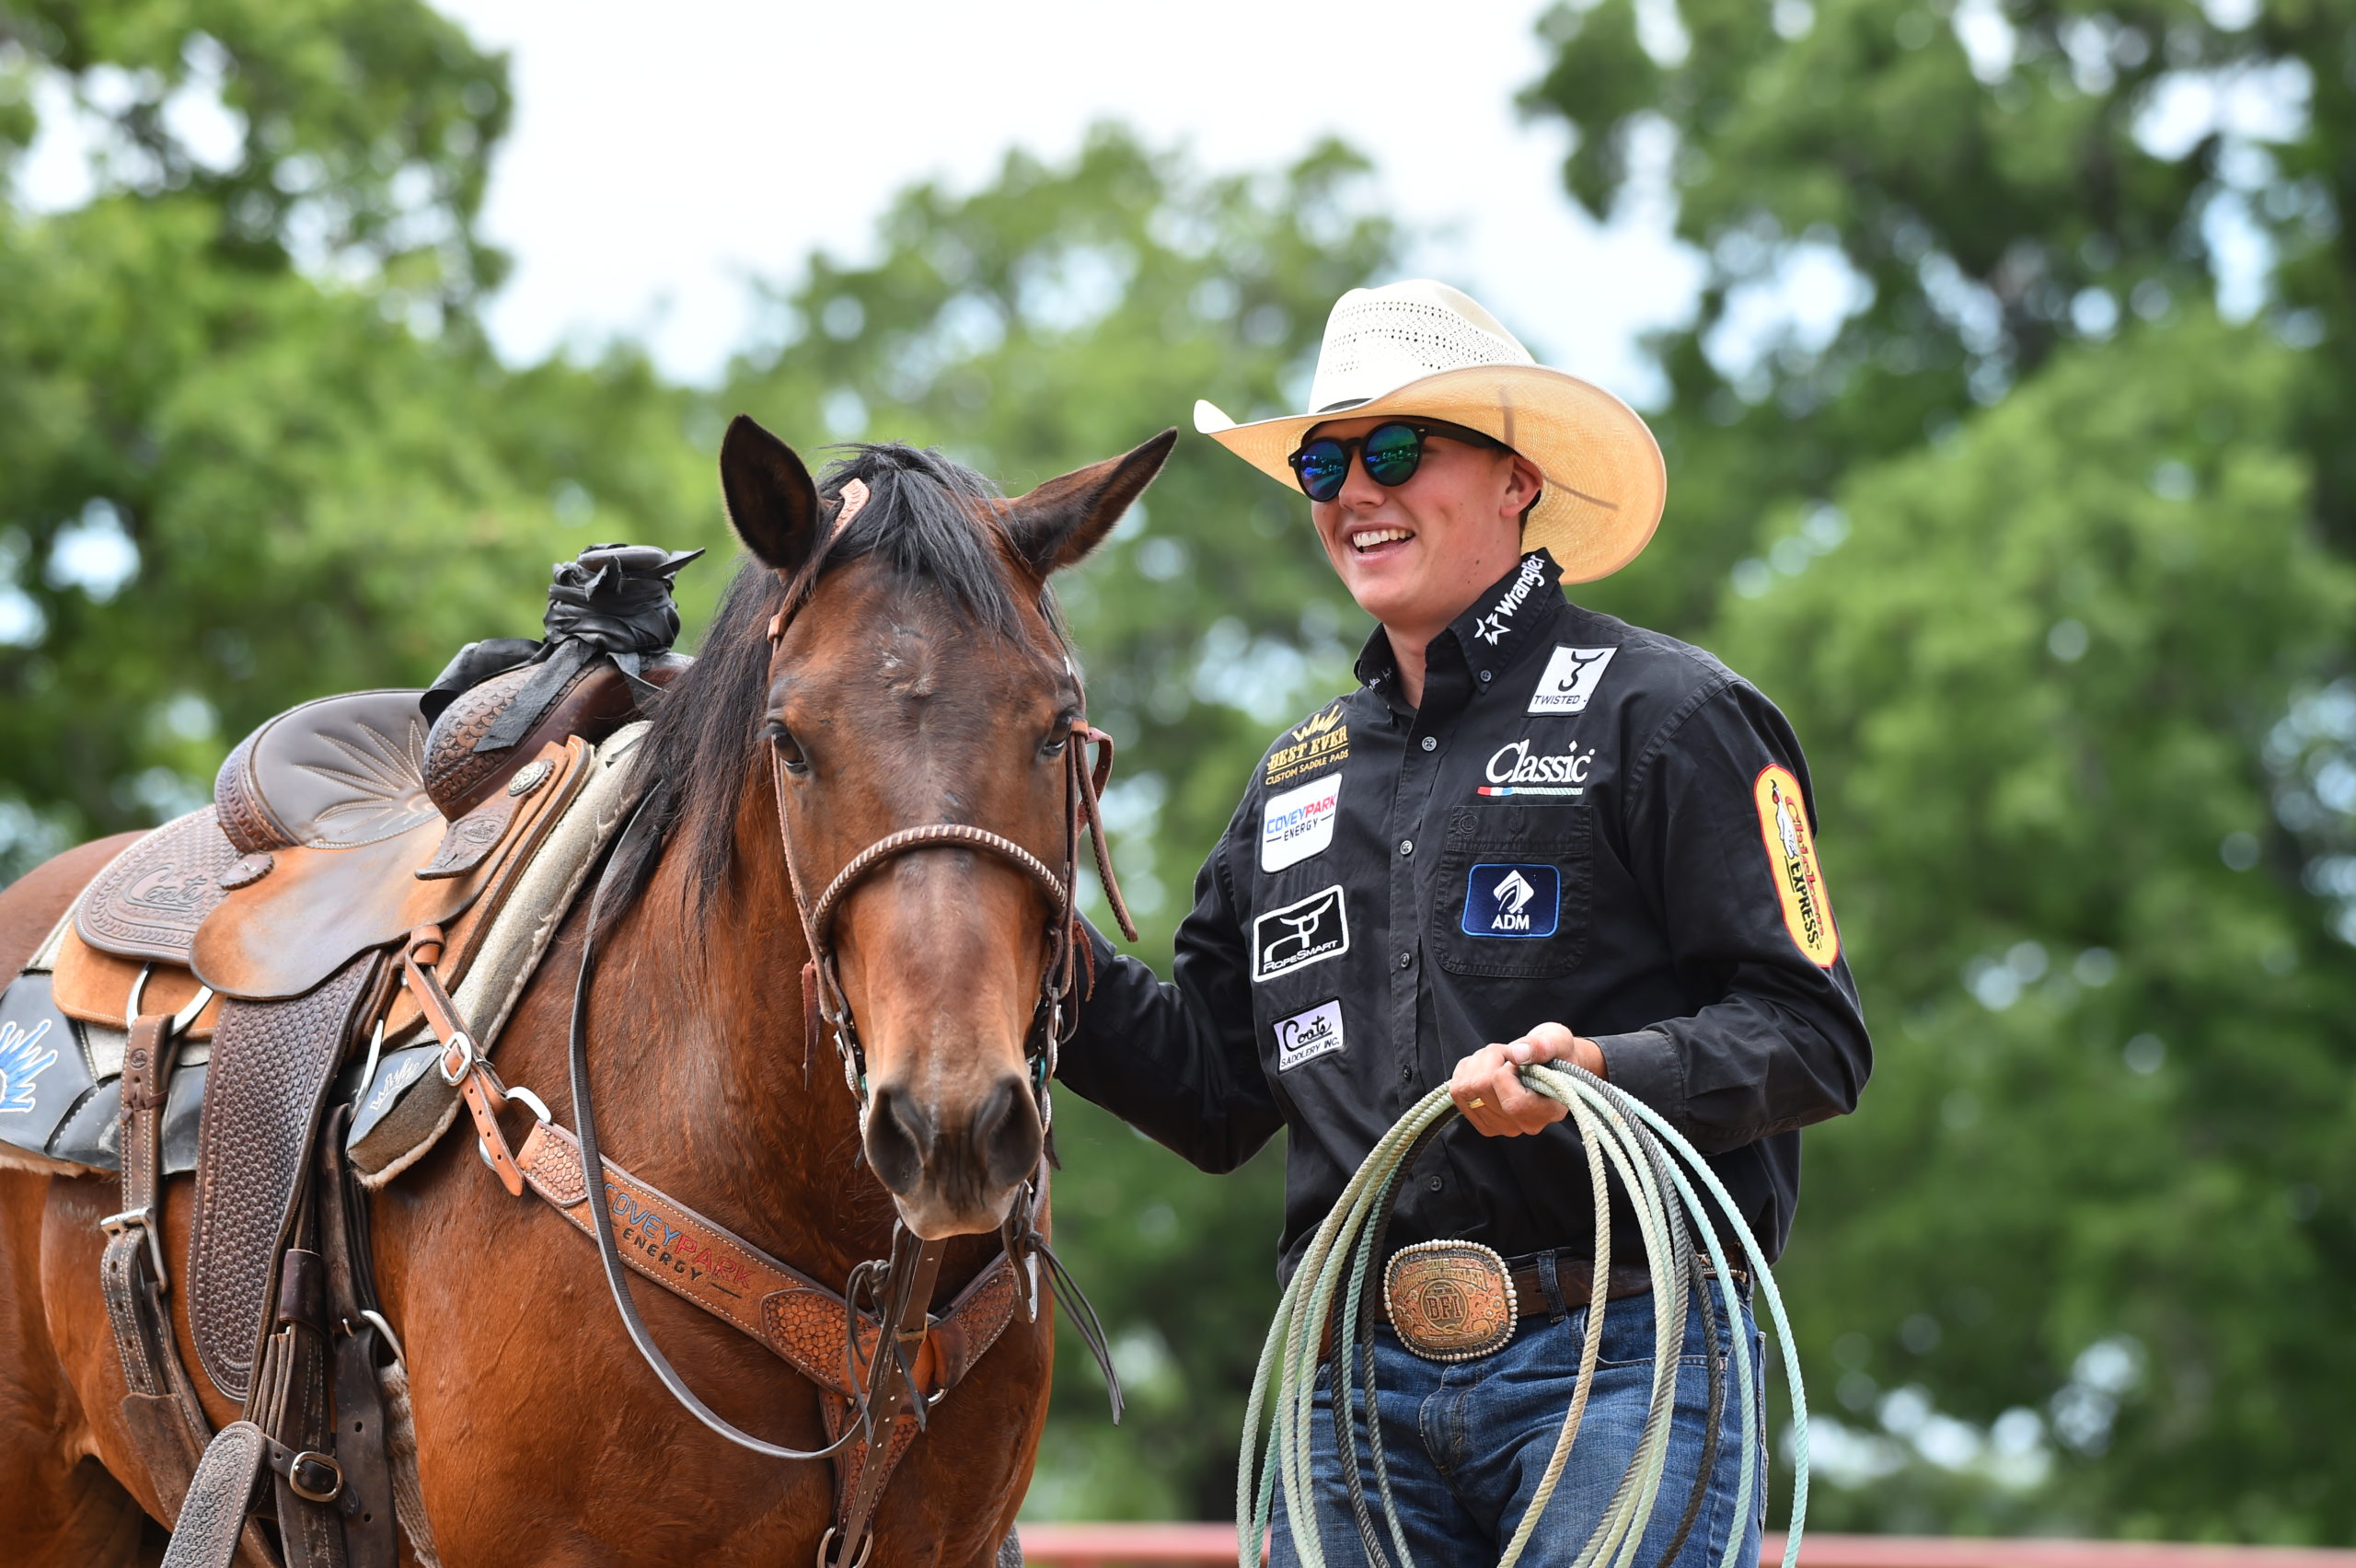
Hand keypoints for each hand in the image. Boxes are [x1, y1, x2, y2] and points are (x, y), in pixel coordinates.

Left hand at [1448, 1023, 1605, 1137]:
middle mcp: (1524, 1125)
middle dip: (1490, 1058)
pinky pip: (1457, 1092)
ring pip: (1467, 1089)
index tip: (1515, 1058)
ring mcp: (1502, 1126)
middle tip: (1508, 1051)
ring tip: (1498, 1056)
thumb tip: (1517, 1054)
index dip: (1505, 1074)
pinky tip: (1484, 1065)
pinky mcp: (1483, 1120)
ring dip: (1477, 1062)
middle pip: (1484, 1091)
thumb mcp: (1557, 1041)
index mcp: (1548, 1111)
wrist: (1550, 1064)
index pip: (1513, 1103)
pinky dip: (1465, 1070)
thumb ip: (1543, 1046)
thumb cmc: (1557, 1053)